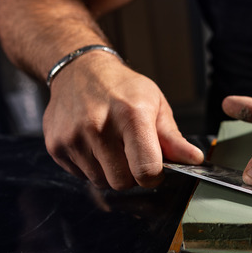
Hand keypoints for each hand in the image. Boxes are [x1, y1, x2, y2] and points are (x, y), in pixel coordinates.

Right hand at [43, 52, 203, 189]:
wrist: (79, 70)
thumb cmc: (123, 88)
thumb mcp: (155, 104)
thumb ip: (173, 138)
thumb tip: (195, 160)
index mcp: (131, 115)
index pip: (146, 170)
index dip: (154, 175)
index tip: (155, 166)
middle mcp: (98, 127)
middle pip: (122, 182)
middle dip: (132, 175)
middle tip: (132, 152)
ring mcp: (74, 137)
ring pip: (101, 182)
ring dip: (110, 171)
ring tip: (111, 144)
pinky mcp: (56, 146)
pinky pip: (81, 176)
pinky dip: (91, 167)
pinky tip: (93, 144)